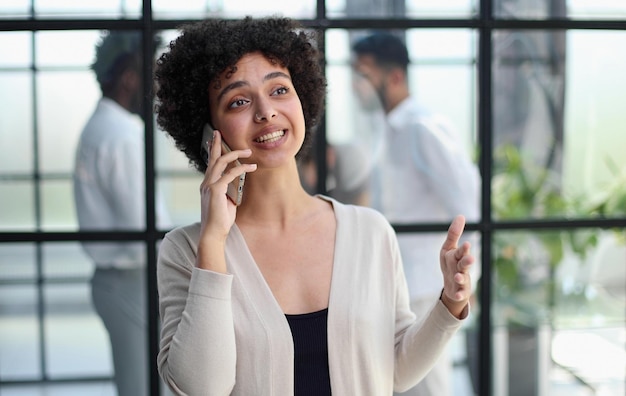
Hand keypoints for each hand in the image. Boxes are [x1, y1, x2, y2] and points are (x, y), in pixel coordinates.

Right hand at [197, 130, 255, 270]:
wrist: (213, 233)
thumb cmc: (220, 220)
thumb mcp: (226, 202)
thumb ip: (229, 191)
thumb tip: (237, 183)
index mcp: (207, 185)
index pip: (210, 164)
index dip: (212, 151)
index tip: (214, 140)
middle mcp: (206, 183)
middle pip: (212, 158)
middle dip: (216, 144)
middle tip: (218, 132)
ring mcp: (209, 185)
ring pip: (221, 162)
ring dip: (236, 154)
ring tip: (248, 152)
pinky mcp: (216, 190)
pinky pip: (230, 174)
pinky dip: (242, 168)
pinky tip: (252, 167)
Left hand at [439, 215, 474, 317]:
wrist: (452, 285)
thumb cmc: (451, 263)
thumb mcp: (448, 248)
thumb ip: (454, 233)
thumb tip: (461, 215)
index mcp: (458, 256)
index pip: (461, 251)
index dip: (463, 249)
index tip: (466, 244)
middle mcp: (461, 268)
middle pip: (464, 264)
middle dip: (467, 261)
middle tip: (470, 259)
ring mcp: (461, 280)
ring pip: (462, 278)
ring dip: (461, 277)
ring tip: (458, 277)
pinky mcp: (459, 291)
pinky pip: (460, 294)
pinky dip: (459, 295)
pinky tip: (458, 295)